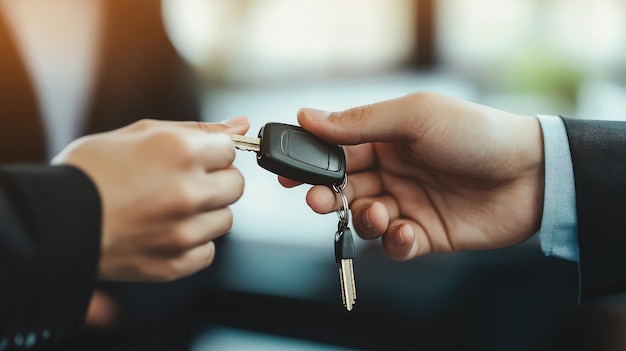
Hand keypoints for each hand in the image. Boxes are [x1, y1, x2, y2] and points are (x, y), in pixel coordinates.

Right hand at [53, 117, 248, 280]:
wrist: (55, 221)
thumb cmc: (90, 172)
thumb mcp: (141, 133)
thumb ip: (198, 130)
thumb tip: (242, 124)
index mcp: (180, 153)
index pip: (230, 149)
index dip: (211, 152)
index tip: (196, 158)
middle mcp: (188, 192)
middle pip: (235, 184)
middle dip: (216, 180)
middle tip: (184, 182)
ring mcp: (183, 231)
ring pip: (225, 218)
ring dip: (206, 212)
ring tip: (171, 208)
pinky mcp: (175, 263)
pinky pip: (207, 251)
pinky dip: (194, 243)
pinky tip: (168, 232)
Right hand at [281, 92, 543, 260]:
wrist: (531, 175)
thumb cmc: (474, 134)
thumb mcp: (415, 117)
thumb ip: (359, 122)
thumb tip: (308, 116)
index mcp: (385, 138)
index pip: (335, 150)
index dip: (309, 161)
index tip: (285, 172)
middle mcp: (391, 171)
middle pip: (342, 188)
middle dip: (326, 196)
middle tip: (318, 200)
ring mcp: (407, 203)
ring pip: (363, 219)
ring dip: (363, 219)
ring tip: (380, 212)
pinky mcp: (425, 233)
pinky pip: (394, 244)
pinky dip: (393, 242)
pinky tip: (406, 231)